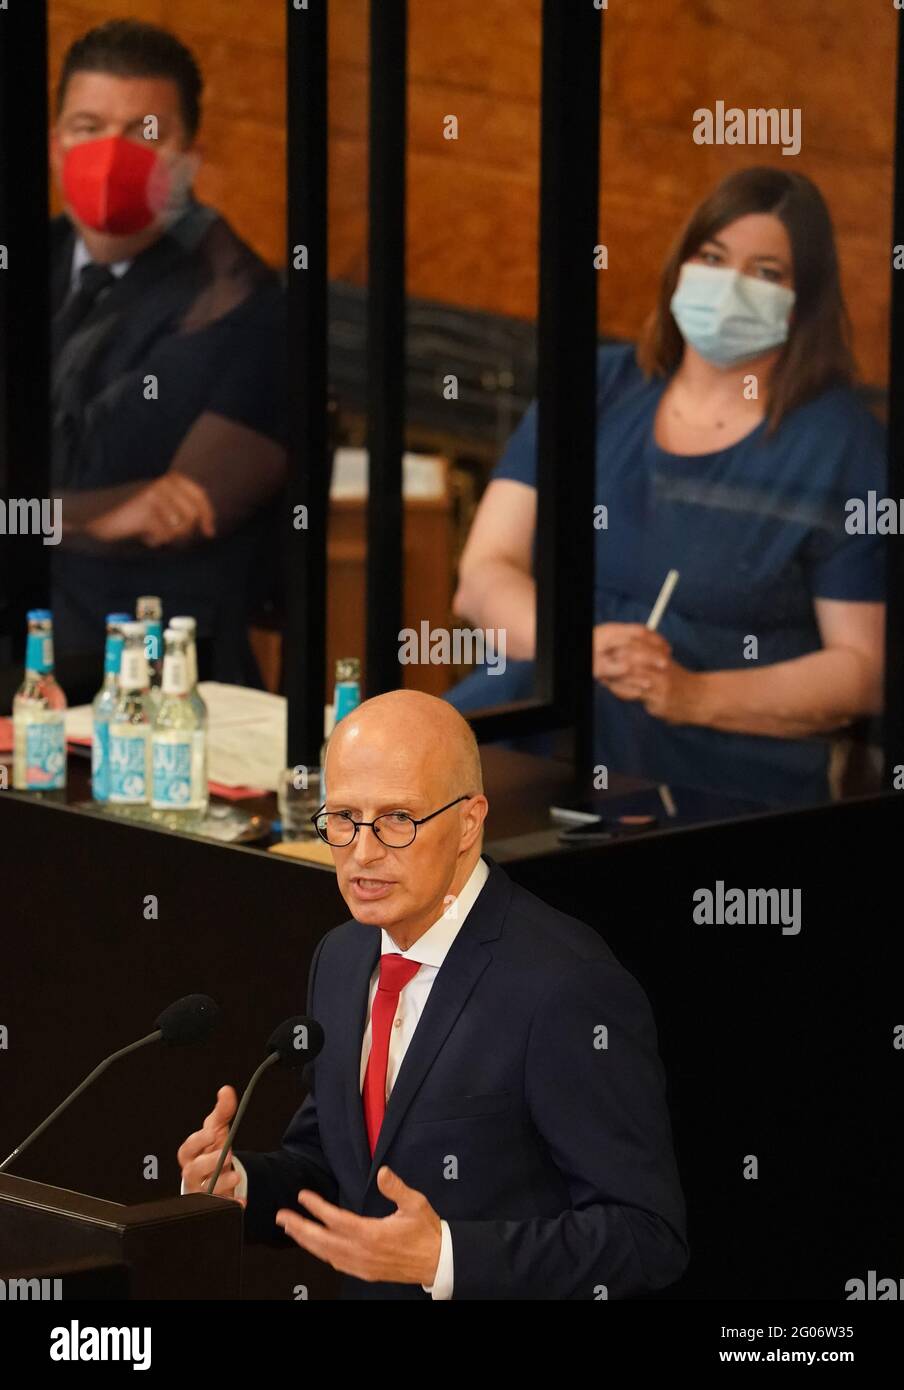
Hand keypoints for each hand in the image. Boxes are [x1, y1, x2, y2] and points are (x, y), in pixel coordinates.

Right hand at [87, 472, 215, 547]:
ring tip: (150, 533)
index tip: (210, 533)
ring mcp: (154, 495)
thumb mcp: (154, 505)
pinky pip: (163, 534)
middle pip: (192, 516)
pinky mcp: (144, 509)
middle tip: (165, 537)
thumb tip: (205, 527)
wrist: (91, 512)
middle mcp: (163, 483)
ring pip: (179, 527)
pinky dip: (154, 540)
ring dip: (167, 537)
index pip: (199, 495)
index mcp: (167, 480)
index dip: (208, 515)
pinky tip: (142, 536)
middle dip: (183, 533)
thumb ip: (177, 509)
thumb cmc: (125, 513)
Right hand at [177, 1085, 245, 1204]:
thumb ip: (222, 1112)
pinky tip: (241, 1201)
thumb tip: (226, 1090)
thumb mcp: (218, 1131)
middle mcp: (192, 1173)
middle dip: (208, 1163)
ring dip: (219, 1184)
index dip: (198, 1141)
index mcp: (191, 1154)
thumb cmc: (211, 1151)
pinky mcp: (214, 1204)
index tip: (212, 1133)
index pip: (187, 1148)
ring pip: (203, 1192)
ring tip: (235, 1175)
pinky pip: (219, 1208)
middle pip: (191, 1171)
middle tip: (225, 1154)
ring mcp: (201, 1191)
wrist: (217, 1176)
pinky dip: (231, 1205)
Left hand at [276, 1165, 441, 1285]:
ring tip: (292, 1229)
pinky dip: (322, 1254)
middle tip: (282, 1217)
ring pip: (327, 1254)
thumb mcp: (416, 1204)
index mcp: (372, 1234)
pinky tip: (316, 1247)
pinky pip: (337, 1264)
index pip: (337, 1220)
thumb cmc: (426, 1232)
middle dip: (300, 1228)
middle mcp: (363, 1252)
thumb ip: (397, 1188)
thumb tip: (383, 1172)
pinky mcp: (365, 1272)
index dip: (317, 1208)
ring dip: (307, 1241)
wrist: (438, 1262)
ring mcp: (362, 1265)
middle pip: (323, 1241)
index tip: (303, 1196)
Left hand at [594, 623, 702, 725]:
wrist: (702, 699)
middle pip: (633, 661)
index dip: (621, 649)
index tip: (608, 652)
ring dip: (616, 679)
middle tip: (601, 667)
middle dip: (615, 664)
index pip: (639, 647)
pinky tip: (616, 690)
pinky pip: (636, 695)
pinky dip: (623, 692)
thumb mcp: (666, 665)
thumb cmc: (681, 682)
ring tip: (605, 678)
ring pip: (632, 678)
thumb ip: (649, 659)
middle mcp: (661, 669)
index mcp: (662, 658)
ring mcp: (661, 685)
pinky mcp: (659, 701)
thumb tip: (623, 654)